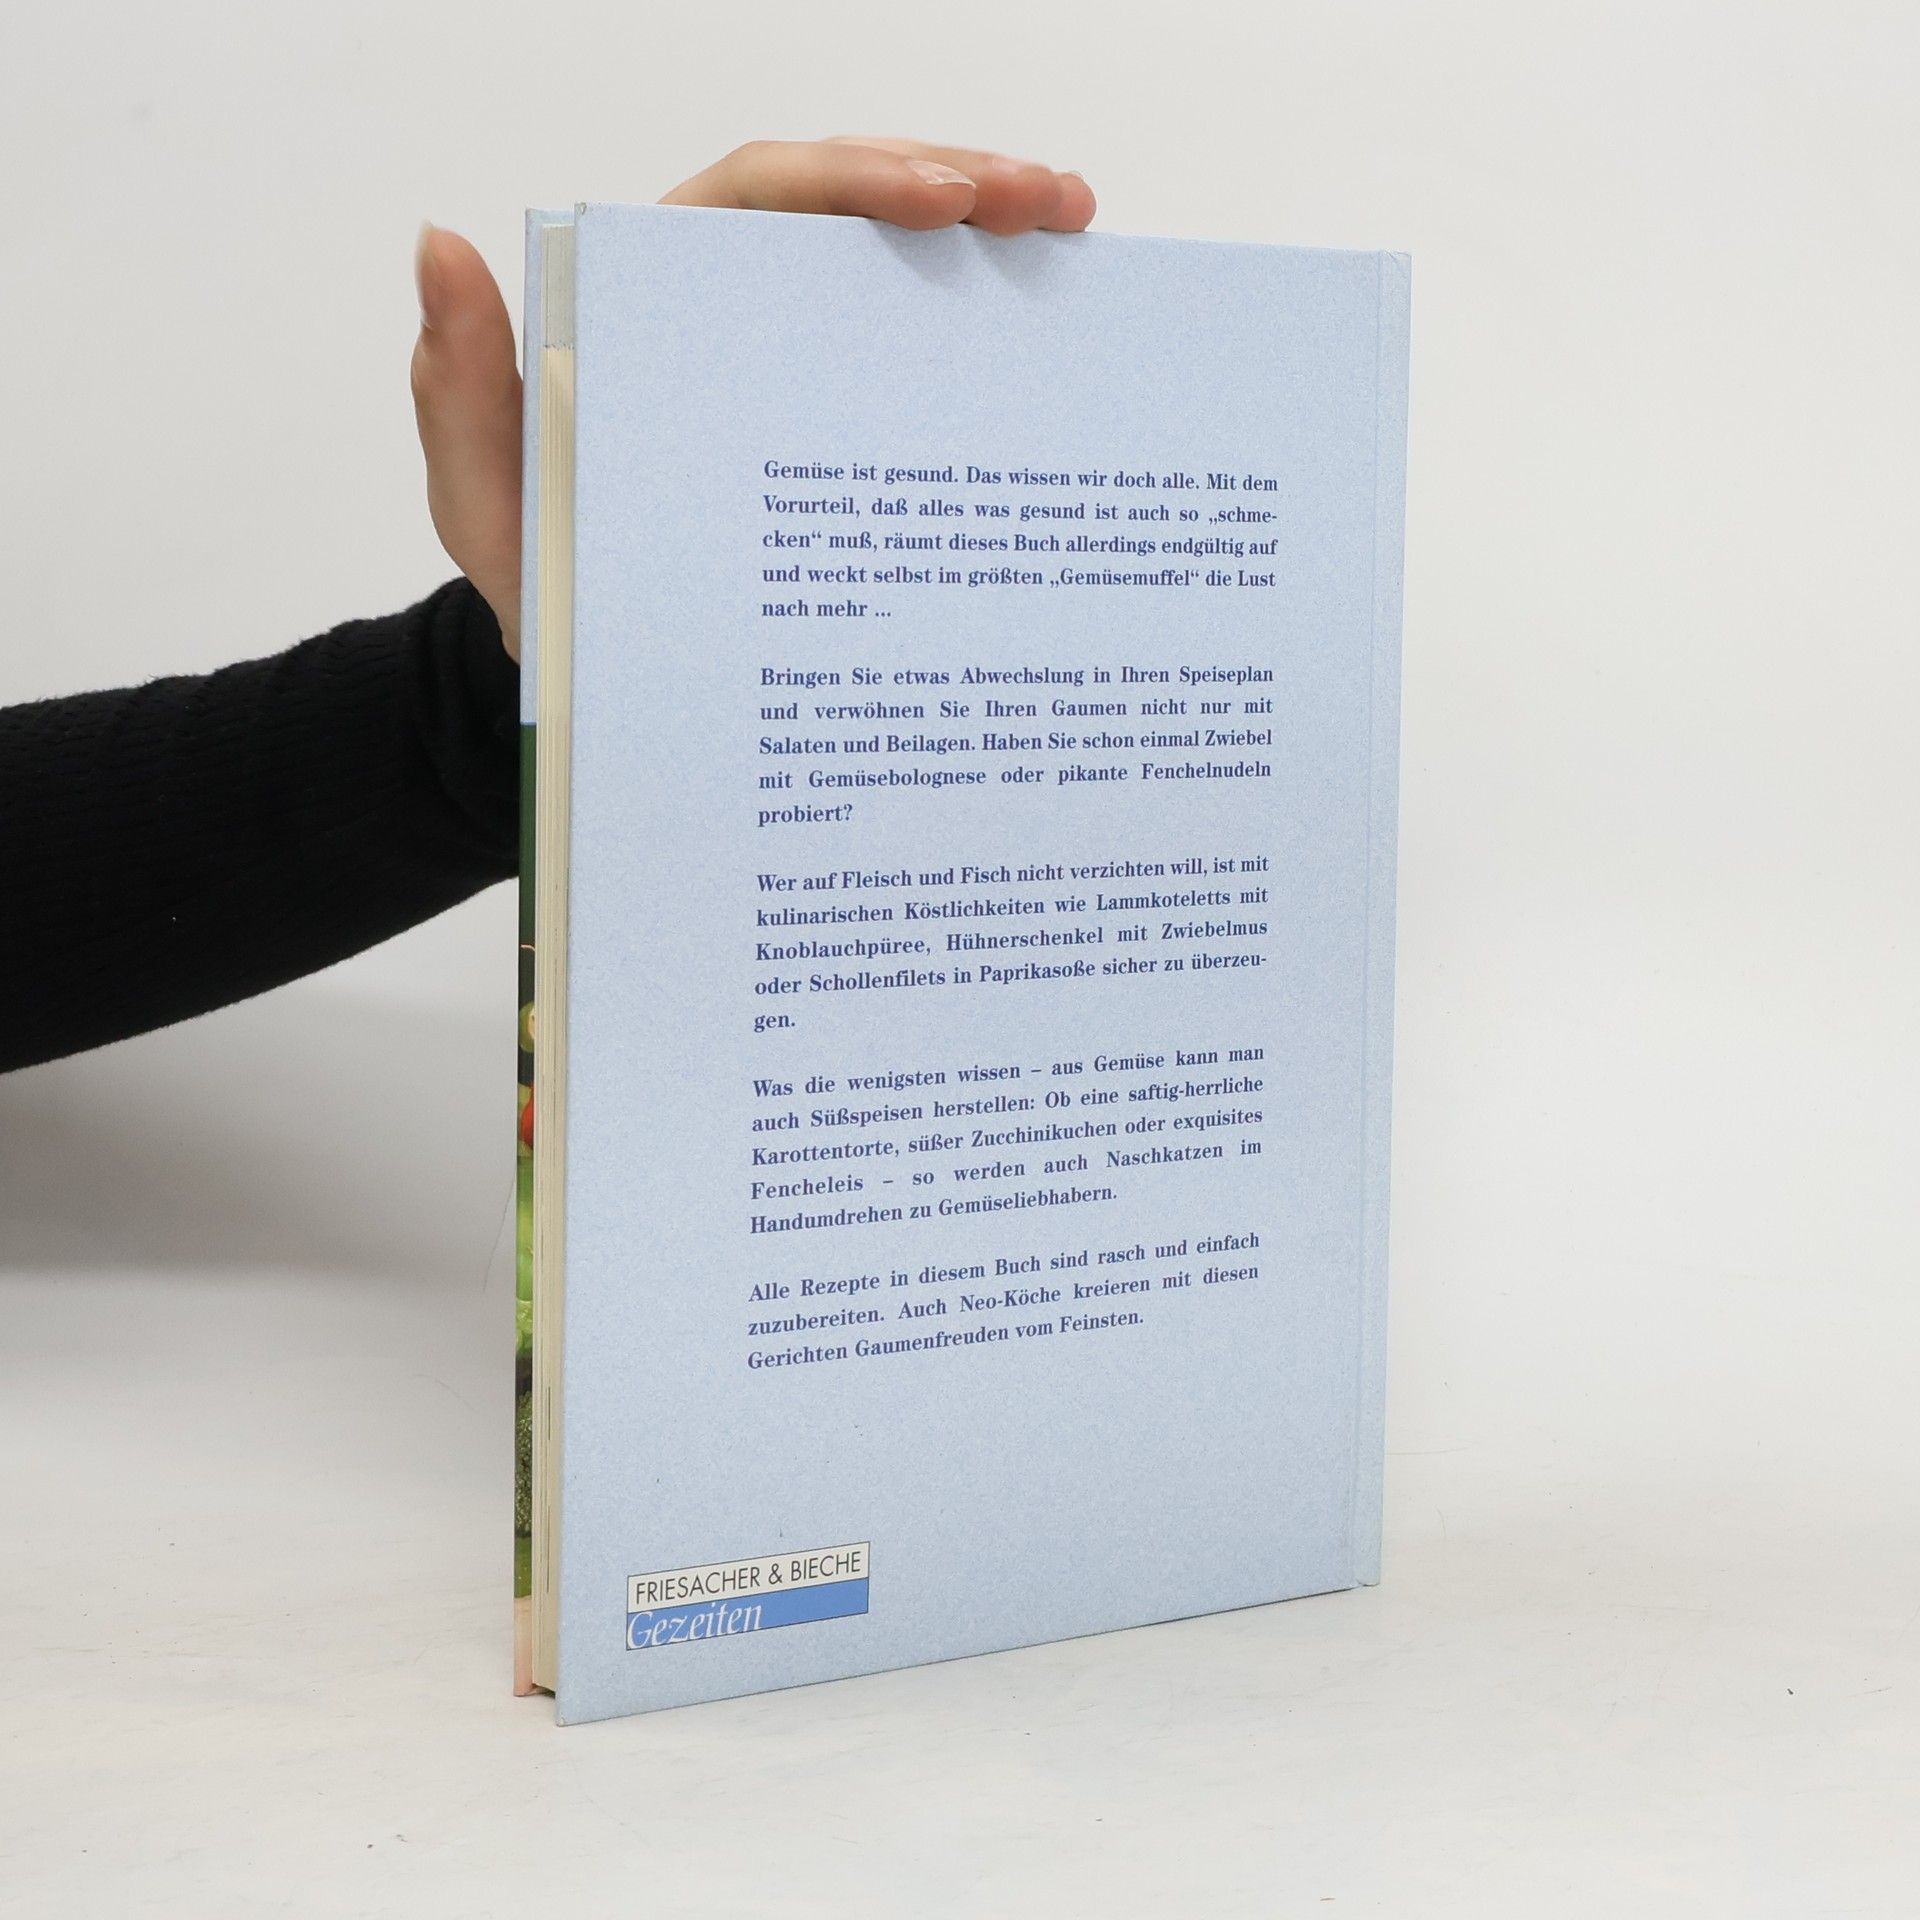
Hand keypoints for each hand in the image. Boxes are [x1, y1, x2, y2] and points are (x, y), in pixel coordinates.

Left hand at [411, 139, 1096, 660]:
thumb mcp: (484, 502)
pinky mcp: (833, 425)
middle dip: (958, 183)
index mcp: (657, 305)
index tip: (944, 197)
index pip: (758, 199)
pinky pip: (912, 359)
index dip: (855, 179)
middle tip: (1053, 199)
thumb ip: (459, 387)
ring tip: (1075, 229)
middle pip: (847, 210)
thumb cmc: (536, 588)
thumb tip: (442, 246)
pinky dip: (983, 334)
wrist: (589, 677)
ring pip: (893, 270)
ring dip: (989, 237)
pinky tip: (1052, 324)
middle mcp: (729, 314)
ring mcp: (789, 365)